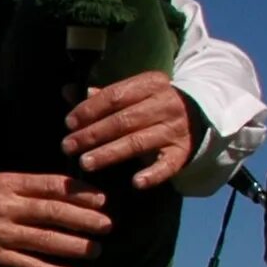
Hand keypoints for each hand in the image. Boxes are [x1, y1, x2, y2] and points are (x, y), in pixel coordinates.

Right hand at [0, 173, 109, 266]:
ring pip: (45, 240)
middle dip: (84, 219)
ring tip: (95, 250)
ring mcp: (0, 235)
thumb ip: (29, 188)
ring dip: (75, 246)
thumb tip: (72, 195)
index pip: (51, 185)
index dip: (80, 193)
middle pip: (52, 211)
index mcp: (7, 184)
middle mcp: (5, 207)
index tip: (102, 200)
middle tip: (107, 226)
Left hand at [60, 71, 197, 187]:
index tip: (69, 123)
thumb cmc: (152, 104)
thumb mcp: (133, 93)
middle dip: (92, 134)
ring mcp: (175, 129)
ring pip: (138, 142)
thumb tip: (68, 91)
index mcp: (151, 84)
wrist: (198, 115)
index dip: (90, 110)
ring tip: (86, 163)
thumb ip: (102, 96)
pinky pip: (167, 165)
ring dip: (109, 153)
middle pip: (123, 120)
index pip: (115, 96)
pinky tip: (137, 183)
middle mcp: (165, 105)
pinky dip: (153, 174)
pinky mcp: (182, 152)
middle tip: (68, 146)